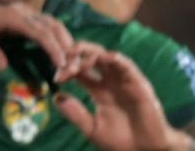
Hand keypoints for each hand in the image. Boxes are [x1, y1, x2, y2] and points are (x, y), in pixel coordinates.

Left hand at [0, 0, 73, 75]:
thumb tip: (3, 67)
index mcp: (13, 16)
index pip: (40, 32)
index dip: (53, 48)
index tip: (62, 64)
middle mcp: (23, 11)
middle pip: (53, 25)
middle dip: (66, 45)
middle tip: (73, 67)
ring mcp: (24, 11)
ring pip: (52, 22)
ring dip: (64, 39)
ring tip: (71, 60)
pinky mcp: (23, 13)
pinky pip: (46, 23)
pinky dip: (57, 35)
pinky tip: (60, 49)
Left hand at [56, 46, 190, 150]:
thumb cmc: (121, 141)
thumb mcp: (92, 128)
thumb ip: (75, 113)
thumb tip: (56, 96)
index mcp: (98, 89)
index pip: (79, 70)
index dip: (66, 69)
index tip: (56, 78)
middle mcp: (110, 81)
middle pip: (89, 57)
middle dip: (74, 54)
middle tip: (62, 60)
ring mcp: (123, 81)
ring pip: (105, 56)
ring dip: (89, 53)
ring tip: (76, 57)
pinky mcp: (138, 84)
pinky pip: (126, 66)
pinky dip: (114, 58)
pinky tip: (103, 57)